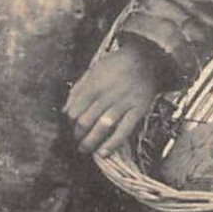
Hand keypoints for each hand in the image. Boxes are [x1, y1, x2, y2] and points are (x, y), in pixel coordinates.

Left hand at [64, 37, 172, 157]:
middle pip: (87, 120)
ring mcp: (123, 103)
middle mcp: (107, 94)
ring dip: (91, 141)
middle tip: (76, 141)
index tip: (69, 127)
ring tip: (84, 149)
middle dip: (78, 134)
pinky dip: (113, 143)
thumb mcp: (94, 69)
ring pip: (103, 126)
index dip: (70, 122)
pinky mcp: (137, 110)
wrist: (146, 58)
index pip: (76, 108)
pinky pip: (124, 130)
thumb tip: (66, 109)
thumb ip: (79, 89)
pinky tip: (104, 153)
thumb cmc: (116, 65)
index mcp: (94, 84)